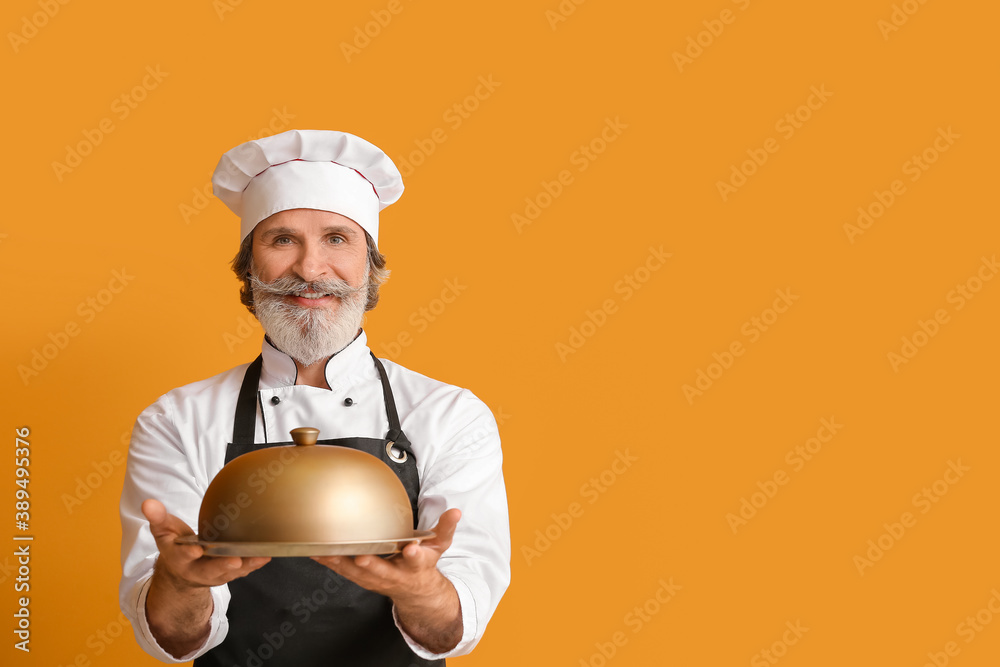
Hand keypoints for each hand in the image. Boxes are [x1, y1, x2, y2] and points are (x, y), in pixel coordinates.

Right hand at [142, 498, 269, 589]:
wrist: (182, 570)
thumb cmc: (176, 545)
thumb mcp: (164, 532)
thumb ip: (157, 518)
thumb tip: (148, 503)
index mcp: (179, 558)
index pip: (182, 556)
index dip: (188, 553)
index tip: (196, 549)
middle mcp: (197, 569)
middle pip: (209, 570)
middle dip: (221, 565)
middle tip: (234, 561)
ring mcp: (214, 574)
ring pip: (230, 572)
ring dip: (245, 566)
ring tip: (259, 557)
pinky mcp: (228, 573)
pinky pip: (242, 570)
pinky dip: (254, 564)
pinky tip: (266, 555)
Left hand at [310, 508, 459, 601]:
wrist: (414, 592)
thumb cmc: (424, 565)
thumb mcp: (439, 547)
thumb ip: (446, 528)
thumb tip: (455, 511)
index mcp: (415, 567)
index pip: (417, 561)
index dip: (415, 556)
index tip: (412, 550)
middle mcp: (395, 576)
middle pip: (382, 572)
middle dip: (372, 565)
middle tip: (362, 557)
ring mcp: (375, 580)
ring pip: (357, 574)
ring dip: (342, 563)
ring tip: (327, 550)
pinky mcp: (360, 578)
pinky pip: (342, 571)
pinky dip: (329, 562)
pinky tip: (315, 551)